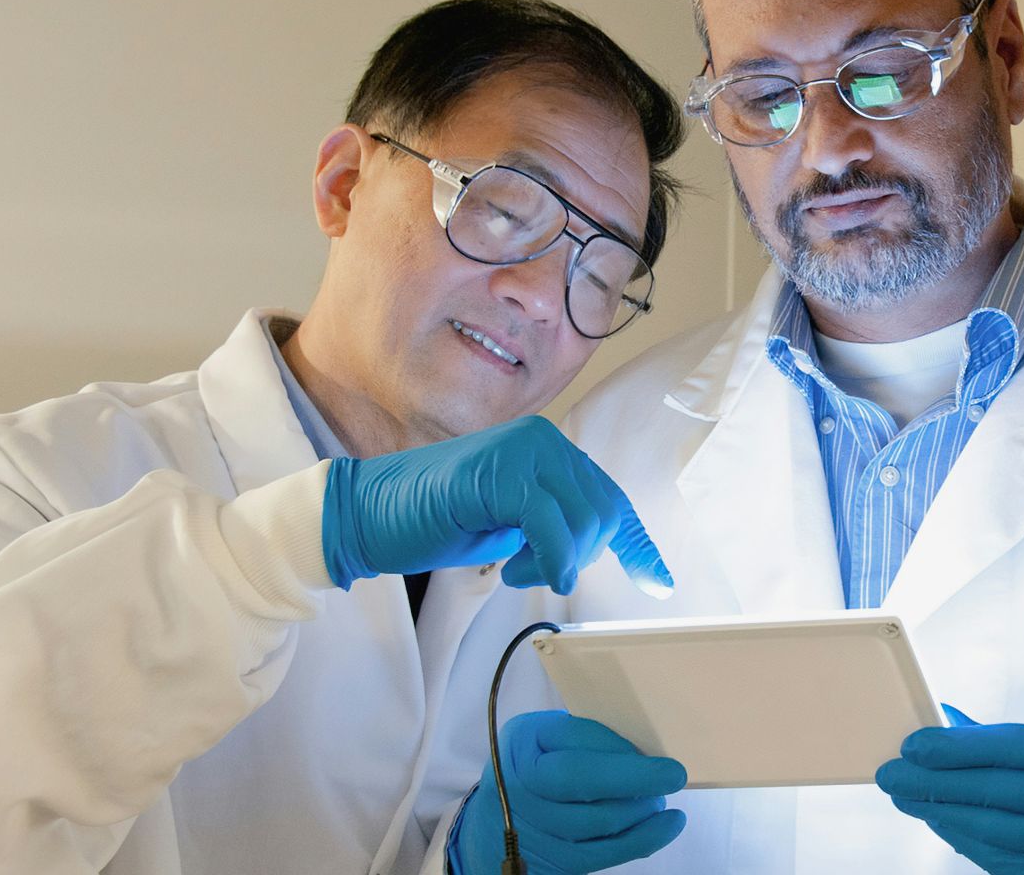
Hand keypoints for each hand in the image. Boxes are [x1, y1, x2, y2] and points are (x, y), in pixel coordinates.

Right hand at [321, 415, 670, 595]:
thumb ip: (554, 524)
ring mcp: (522, 451)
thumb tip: (593, 544)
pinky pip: (551, 525)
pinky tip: (522, 573)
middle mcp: (543, 441)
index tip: (657, 582)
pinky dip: (549, 559)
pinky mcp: (499, 473)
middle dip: (582, 556)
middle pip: (605, 512)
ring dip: (558, 561)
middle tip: (535, 571)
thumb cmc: (435, 522)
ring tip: (515, 568)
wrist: (366, 515)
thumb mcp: (512, 525)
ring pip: (583, 520)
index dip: (637, 544)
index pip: (610, 497)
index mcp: (549, 450)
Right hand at [450, 710, 686, 873]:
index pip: (572, 738)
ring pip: (597, 819)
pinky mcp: (551, 860)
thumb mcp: (551, 738)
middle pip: (579, 780)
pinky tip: (667, 825)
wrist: (498, 819)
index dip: (616, 747)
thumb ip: (588, 737)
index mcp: (523, 740)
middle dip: (633, 778)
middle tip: (673, 776)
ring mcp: (531, 826)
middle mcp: (519, 782)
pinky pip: (603, 854)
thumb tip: (646, 749)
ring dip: (641, 809)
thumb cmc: (540, 765)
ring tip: (661, 798)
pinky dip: (642, 839)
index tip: (653, 749)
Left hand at [875, 709, 1023, 874]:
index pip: (1013, 748)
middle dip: (935, 781)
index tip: (913, 745)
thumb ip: (1005, 740)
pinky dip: (958, 835)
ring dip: (939, 811)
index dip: (958, 747)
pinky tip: (935, 819)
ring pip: (990, 827)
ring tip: (904, 796)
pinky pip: (993, 856)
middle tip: (892, 773)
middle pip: (996, 789)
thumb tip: (945, 721)